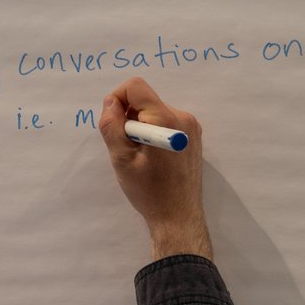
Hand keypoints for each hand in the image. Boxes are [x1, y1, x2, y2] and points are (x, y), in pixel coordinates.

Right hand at [98, 77, 211, 260]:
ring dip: (141, 127)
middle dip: (129, 117)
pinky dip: (153, 132)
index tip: (113, 123)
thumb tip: (110, 101)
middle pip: (145, 100)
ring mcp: (191, 127)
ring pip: (154, 112)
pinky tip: (153, 158)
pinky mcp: (193, 137)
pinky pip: (166, 122)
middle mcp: (182, 117)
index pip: (136, 87)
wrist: (178, 217)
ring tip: (141, 156)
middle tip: (127, 148)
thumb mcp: (121, 159)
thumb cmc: (149, 191)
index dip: (117, 98)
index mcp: (165, 119)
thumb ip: (112, 125)